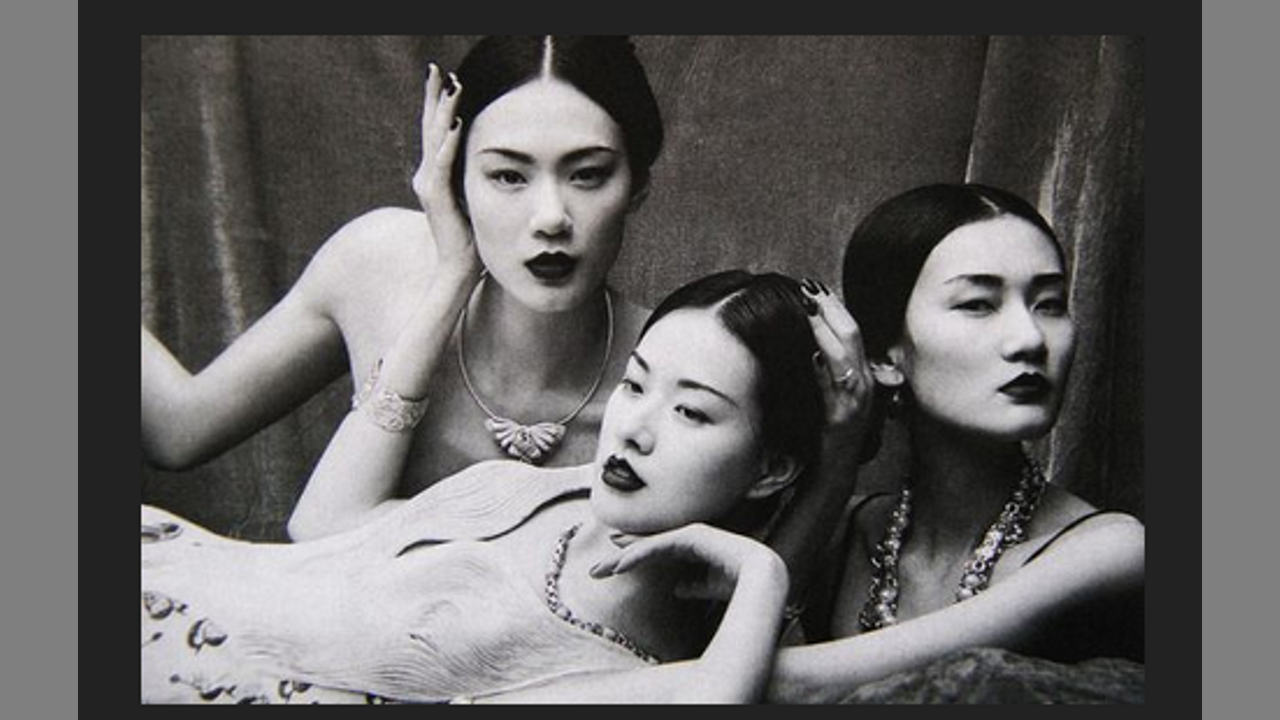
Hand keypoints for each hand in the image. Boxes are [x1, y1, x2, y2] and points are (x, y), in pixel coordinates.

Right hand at [411, 64, 478, 274]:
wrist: (459, 267)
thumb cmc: (471, 236)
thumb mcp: (474, 196)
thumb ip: (474, 176)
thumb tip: (493, 158)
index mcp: (435, 174)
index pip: (435, 130)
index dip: (439, 103)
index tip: (446, 77)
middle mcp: (427, 175)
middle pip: (429, 126)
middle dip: (434, 96)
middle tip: (436, 68)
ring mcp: (429, 185)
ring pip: (434, 138)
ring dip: (443, 110)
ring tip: (451, 85)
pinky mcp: (436, 197)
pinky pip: (442, 164)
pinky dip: (448, 142)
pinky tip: (455, 123)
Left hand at [590, 523, 787, 602]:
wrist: (763, 581)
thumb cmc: (741, 584)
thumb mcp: (710, 589)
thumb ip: (694, 586)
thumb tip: (677, 589)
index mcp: (694, 548)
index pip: (657, 551)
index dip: (635, 555)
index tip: (613, 565)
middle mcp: (690, 537)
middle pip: (648, 546)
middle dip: (622, 557)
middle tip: (595, 570)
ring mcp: (691, 534)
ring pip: (650, 545)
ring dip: (624, 558)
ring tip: (601, 570)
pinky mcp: (692, 536)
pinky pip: (659, 546)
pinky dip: (639, 554)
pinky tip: (621, 564)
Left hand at [800, 278, 873, 440]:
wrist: (836, 470)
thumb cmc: (831, 433)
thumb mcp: (832, 395)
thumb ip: (829, 372)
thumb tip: (814, 348)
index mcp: (864, 375)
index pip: (853, 331)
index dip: (836, 306)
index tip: (816, 286)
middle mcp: (865, 383)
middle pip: (853, 334)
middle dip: (830, 307)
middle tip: (809, 286)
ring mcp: (856, 399)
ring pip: (846, 353)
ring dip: (825, 326)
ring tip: (807, 305)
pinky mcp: (843, 414)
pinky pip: (837, 384)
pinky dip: (826, 365)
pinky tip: (813, 350)